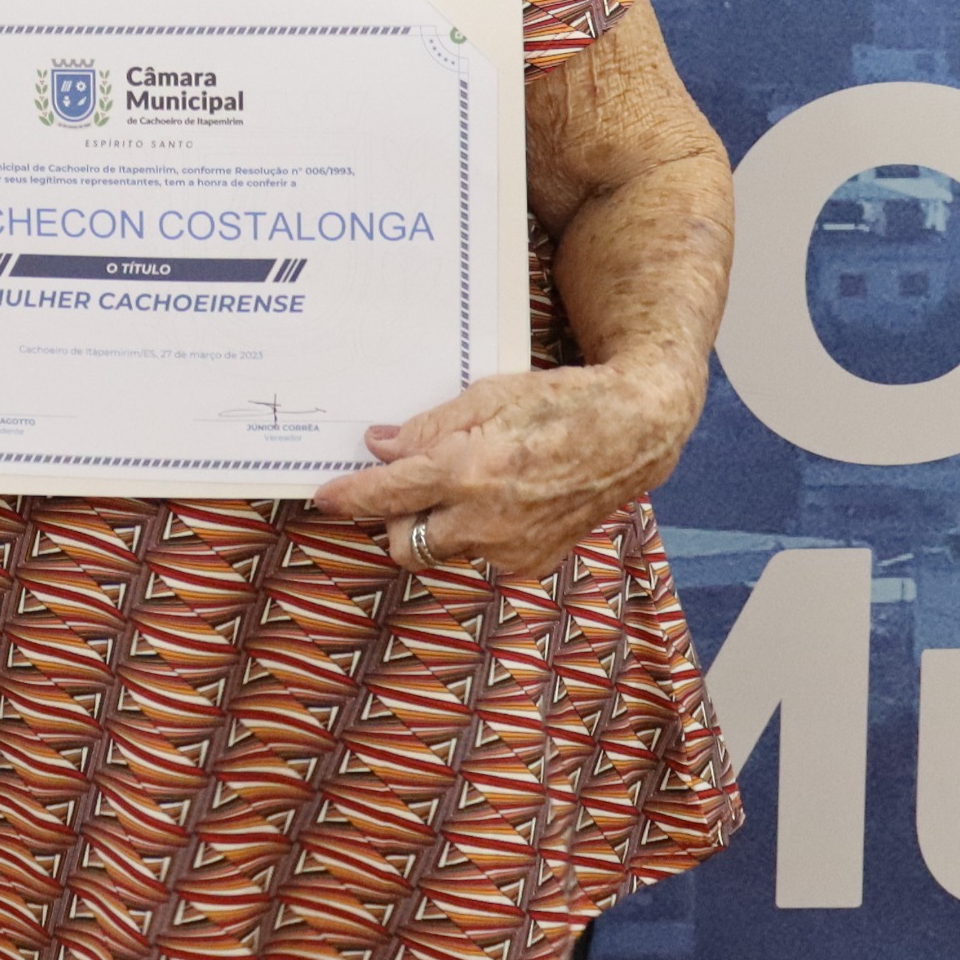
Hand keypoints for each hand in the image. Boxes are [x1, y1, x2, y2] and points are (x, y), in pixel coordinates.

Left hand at [308, 356, 703, 577]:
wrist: (634, 432)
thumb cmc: (562, 403)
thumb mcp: (487, 396)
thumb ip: (427, 429)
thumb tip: (379, 447)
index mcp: (468, 471)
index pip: (388, 496)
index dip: (350, 498)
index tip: (325, 498)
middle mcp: (486, 520)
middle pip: (405, 544)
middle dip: (397, 520)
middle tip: (414, 483)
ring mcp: (512, 549)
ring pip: (446, 550)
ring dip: (441, 525)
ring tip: (474, 483)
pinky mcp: (533, 563)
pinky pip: (483, 555)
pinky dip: (479, 533)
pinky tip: (506, 499)